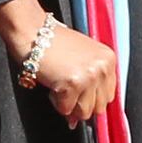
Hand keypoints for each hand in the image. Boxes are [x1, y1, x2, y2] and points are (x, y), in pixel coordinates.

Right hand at [0, 0, 120, 127]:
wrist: (32, 30)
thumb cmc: (53, 42)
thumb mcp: (83, 56)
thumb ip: (92, 81)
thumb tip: (88, 112)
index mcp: (108, 59)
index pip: (109, 96)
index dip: (91, 98)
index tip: (80, 95)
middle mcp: (102, 68)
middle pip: (99, 108)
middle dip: (81, 104)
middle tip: (67, 89)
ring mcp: (88, 76)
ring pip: (84, 112)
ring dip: (68, 104)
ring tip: (59, 85)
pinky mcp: (72, 84)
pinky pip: (65, 109)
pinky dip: (56, 102)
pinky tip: (52, 84)